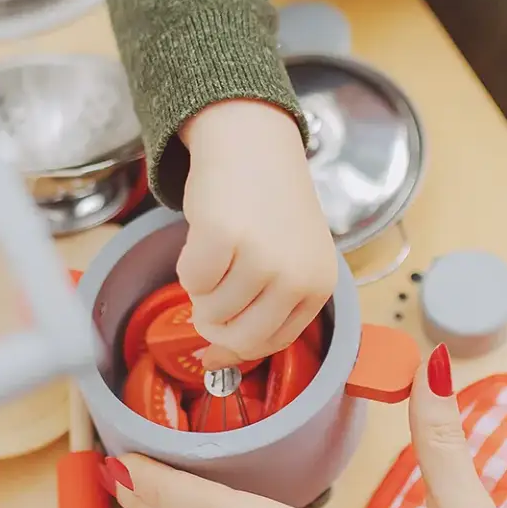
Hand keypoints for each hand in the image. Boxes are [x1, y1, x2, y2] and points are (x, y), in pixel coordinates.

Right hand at [177, 100, 336, 368]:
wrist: (254, 142)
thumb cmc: (269, 204)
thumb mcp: (288, 259)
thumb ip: (264, 310)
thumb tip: (215, 364)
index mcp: (319, 285)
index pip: (272, 343)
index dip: (238, 347)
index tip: (215, 348)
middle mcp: (296, 275)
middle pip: (240, 337)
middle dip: (213, 325)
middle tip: (208, 297)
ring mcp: (261, 255)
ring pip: (210, 309)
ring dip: (201, 288)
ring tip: (217, 251)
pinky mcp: (223, 236)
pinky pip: (189, 280)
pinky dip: (187, 264)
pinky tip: (205, 238)